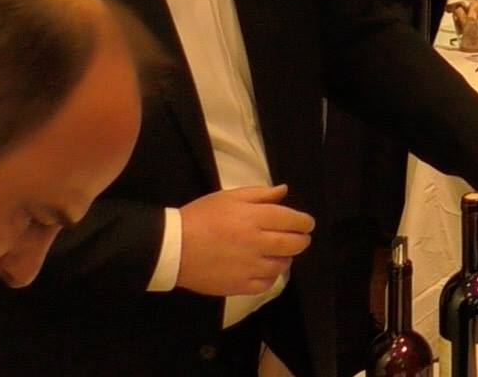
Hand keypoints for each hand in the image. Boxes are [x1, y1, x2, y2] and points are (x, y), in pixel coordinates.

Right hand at [175, 185, 314, 296]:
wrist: (172, 248)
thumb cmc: (200, 217)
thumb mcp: (228, 197)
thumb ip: (259, 194)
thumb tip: (284, 191)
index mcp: (255, 218)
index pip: (294, 220)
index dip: (305, 222)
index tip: (306, 223)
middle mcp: (258, 243)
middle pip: (295, 244)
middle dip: (301, 240)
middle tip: (298, 238)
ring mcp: (250, 267)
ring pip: (283, 265)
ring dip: (285, 258)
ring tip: (277, 253)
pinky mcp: (240, 286)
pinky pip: (267, 284)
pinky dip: (270, 276)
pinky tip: (264, 268)